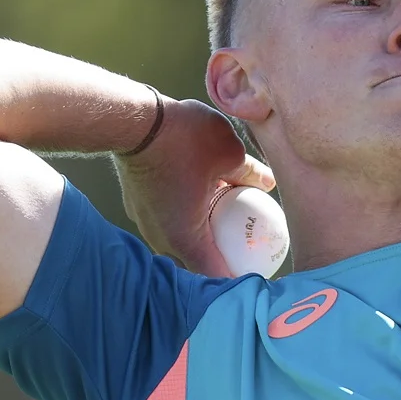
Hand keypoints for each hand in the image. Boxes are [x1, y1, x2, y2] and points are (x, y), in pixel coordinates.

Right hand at [114, 97, 273, 276]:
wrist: (132, 120)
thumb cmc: (183, 138)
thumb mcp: (231, 154)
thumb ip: (251, 174)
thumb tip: (269, 183)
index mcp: (186, 238)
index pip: (218, 276)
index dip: (241, 279)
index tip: (260, 274)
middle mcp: (162, 238)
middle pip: (198, 263)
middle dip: (223, 261)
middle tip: (248, 252)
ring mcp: (146, 223)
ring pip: (181, 242)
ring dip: (204, 239)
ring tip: (229, 228)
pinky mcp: (138, 206)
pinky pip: (168, 222)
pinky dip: (187, 220)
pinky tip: (204, 202)